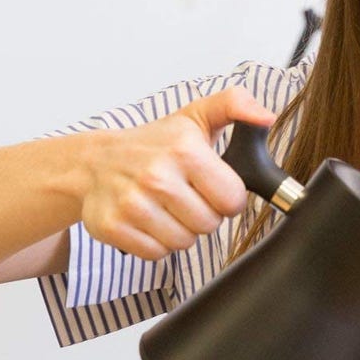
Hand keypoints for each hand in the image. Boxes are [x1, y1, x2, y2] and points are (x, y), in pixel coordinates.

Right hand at [78, 87, 276, 259]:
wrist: (93, 162)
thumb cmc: (151, 144)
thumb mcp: (195, 117)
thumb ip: (235, 106)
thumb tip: (266, 116)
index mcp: (184, 150)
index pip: (232, 200)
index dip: (225, 197)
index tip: (209, 186)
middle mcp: (157, 177)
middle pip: (209, 225)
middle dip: (202, 214)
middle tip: (183, 196)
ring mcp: (132, 204)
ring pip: (184, 242)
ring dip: (179, 230)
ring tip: (164, 207)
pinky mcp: (113, 227)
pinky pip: (156, 253)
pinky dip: (154, 242)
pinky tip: (146, 220)